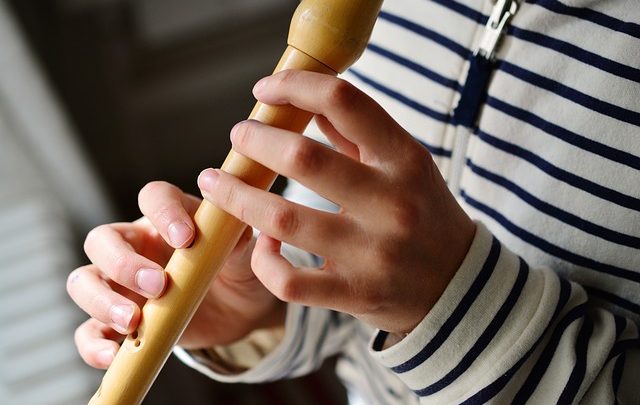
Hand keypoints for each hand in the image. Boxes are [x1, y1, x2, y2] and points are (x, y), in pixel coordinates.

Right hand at [67, 182, 283, 368]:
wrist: (239, 309)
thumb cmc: (236, 268)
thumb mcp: (243, 252)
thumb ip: (234, 237)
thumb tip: (232, 218)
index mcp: (167, 218)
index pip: (153, 197)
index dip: (164, 212)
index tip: (186, 238)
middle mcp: (136, 246)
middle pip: (102, 240)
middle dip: (124, 263)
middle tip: (158, 286)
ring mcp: (121, 284)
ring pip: (83, 282)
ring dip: (101, 301)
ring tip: (132, 322)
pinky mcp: (118, 322)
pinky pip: (89, 331)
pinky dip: (92, 344)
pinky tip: (112, 355)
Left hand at [197, 70, 475, 334]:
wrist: (457, 287)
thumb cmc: (423, 215)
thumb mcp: (405, 165)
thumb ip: (358, 133)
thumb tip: (306, 99)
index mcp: (405, 160)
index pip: (345, 102)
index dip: (295, 86)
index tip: (266, 89)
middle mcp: (391, 204)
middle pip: (302, 159)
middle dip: (255, 141)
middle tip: (238, 136)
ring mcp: (372, 253)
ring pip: (282, 220)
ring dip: (237, 197)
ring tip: (216, 183)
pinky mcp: (354, 294)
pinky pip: (288, 280)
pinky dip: (264, 260)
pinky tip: (262, 244)